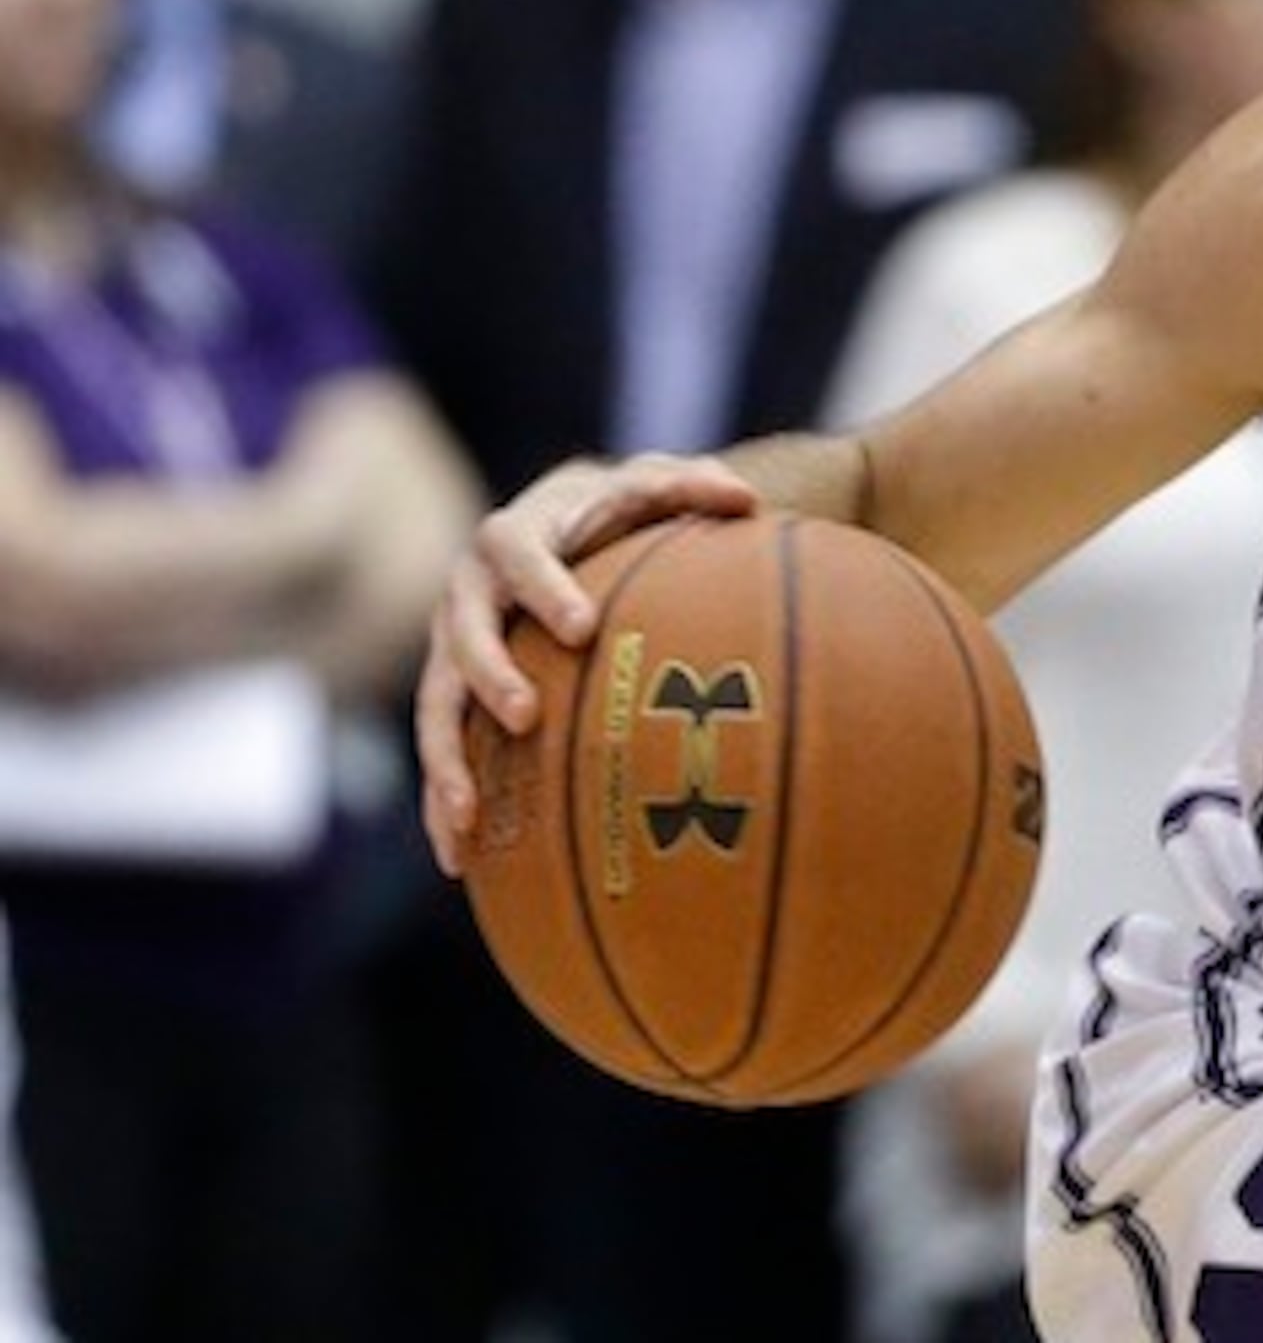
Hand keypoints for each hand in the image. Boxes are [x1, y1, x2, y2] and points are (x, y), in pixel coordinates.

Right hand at [412, 452, 761, 874]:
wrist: (561, 527)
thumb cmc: (617, 509)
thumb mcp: (652, 486)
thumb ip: (692, 485)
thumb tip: (745, 500)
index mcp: (514, 536)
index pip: (518, 554)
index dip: (544, 587)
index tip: (582, 626)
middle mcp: (469, 591)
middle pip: (463, 632)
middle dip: (488, 673)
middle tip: (524, 715)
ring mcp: (451, 647)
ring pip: (436, 703)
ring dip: (447, 759)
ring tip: (468, 816)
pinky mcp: (451, 695)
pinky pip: (442, 751)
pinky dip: (444, 802)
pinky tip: (459, 859)